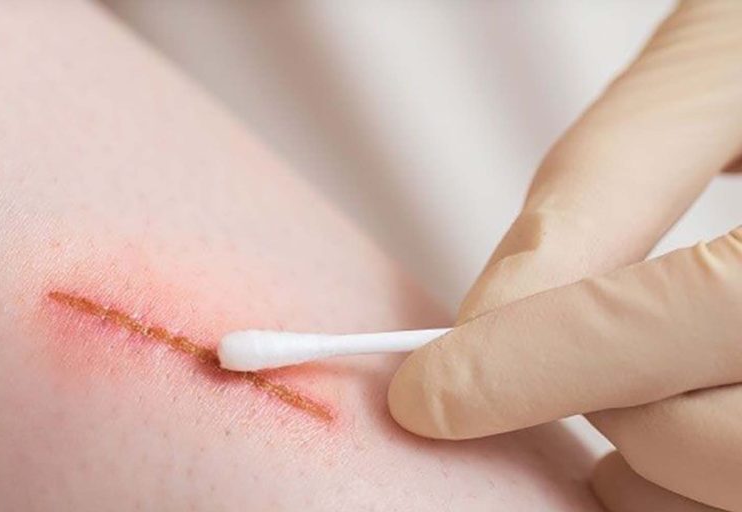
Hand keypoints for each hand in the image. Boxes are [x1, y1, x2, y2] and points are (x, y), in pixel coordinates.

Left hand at [388, 1, 741, 509]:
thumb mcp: (715, 83)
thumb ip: (604, 191)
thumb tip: (489, 308)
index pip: (681, 318)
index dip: (529, 365)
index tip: (426, 394)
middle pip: (714, 438)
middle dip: (587, 400)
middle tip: (538, 351)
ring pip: (732, 484)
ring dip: (638, 450)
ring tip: (599, 381)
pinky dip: (681, 480)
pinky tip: (652, 421)